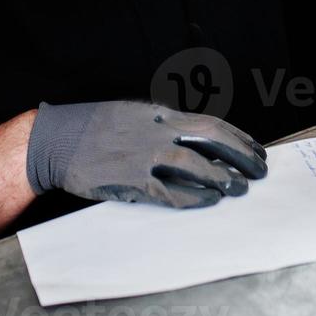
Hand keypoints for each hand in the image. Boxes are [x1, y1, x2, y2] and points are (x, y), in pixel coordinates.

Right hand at [25, 101, 267, 207]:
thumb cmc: (94, 129)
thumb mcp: (132, 114)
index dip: (238, 137)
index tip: (256, 148)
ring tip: (238, 188)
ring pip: (193, 166)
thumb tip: (193, 139)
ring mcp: (142, 154)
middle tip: (259, 170)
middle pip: (210, 140)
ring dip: (220, 178)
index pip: (209, 123)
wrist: (55, 140)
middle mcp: (155, 131)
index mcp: (158, 114)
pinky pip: (168, 191)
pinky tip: (208, 201)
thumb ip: (162, 125)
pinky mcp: (129, 179)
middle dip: (240, 155)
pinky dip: (192, 197)